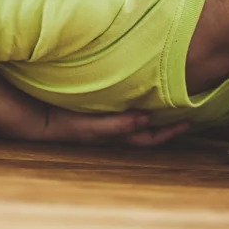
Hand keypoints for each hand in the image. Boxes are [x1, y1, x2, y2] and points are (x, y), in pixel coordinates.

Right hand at [42, 107, 190, 146]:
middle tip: (187, 112)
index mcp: (117, 134)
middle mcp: (116, 129)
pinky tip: (144, 90)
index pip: (149, 138)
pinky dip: (140, 101)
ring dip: (156, 112)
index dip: (169, 132)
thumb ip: (116, 124)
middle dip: (168, 124)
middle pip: (148, 130)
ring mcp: (109, 120)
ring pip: (140, 118)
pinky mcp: (101, 108)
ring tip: (172, 100)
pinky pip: (127, 106)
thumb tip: (146, 119)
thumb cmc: (65, 124)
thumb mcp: (91, 126)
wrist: (40, 117)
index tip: (188, 122)